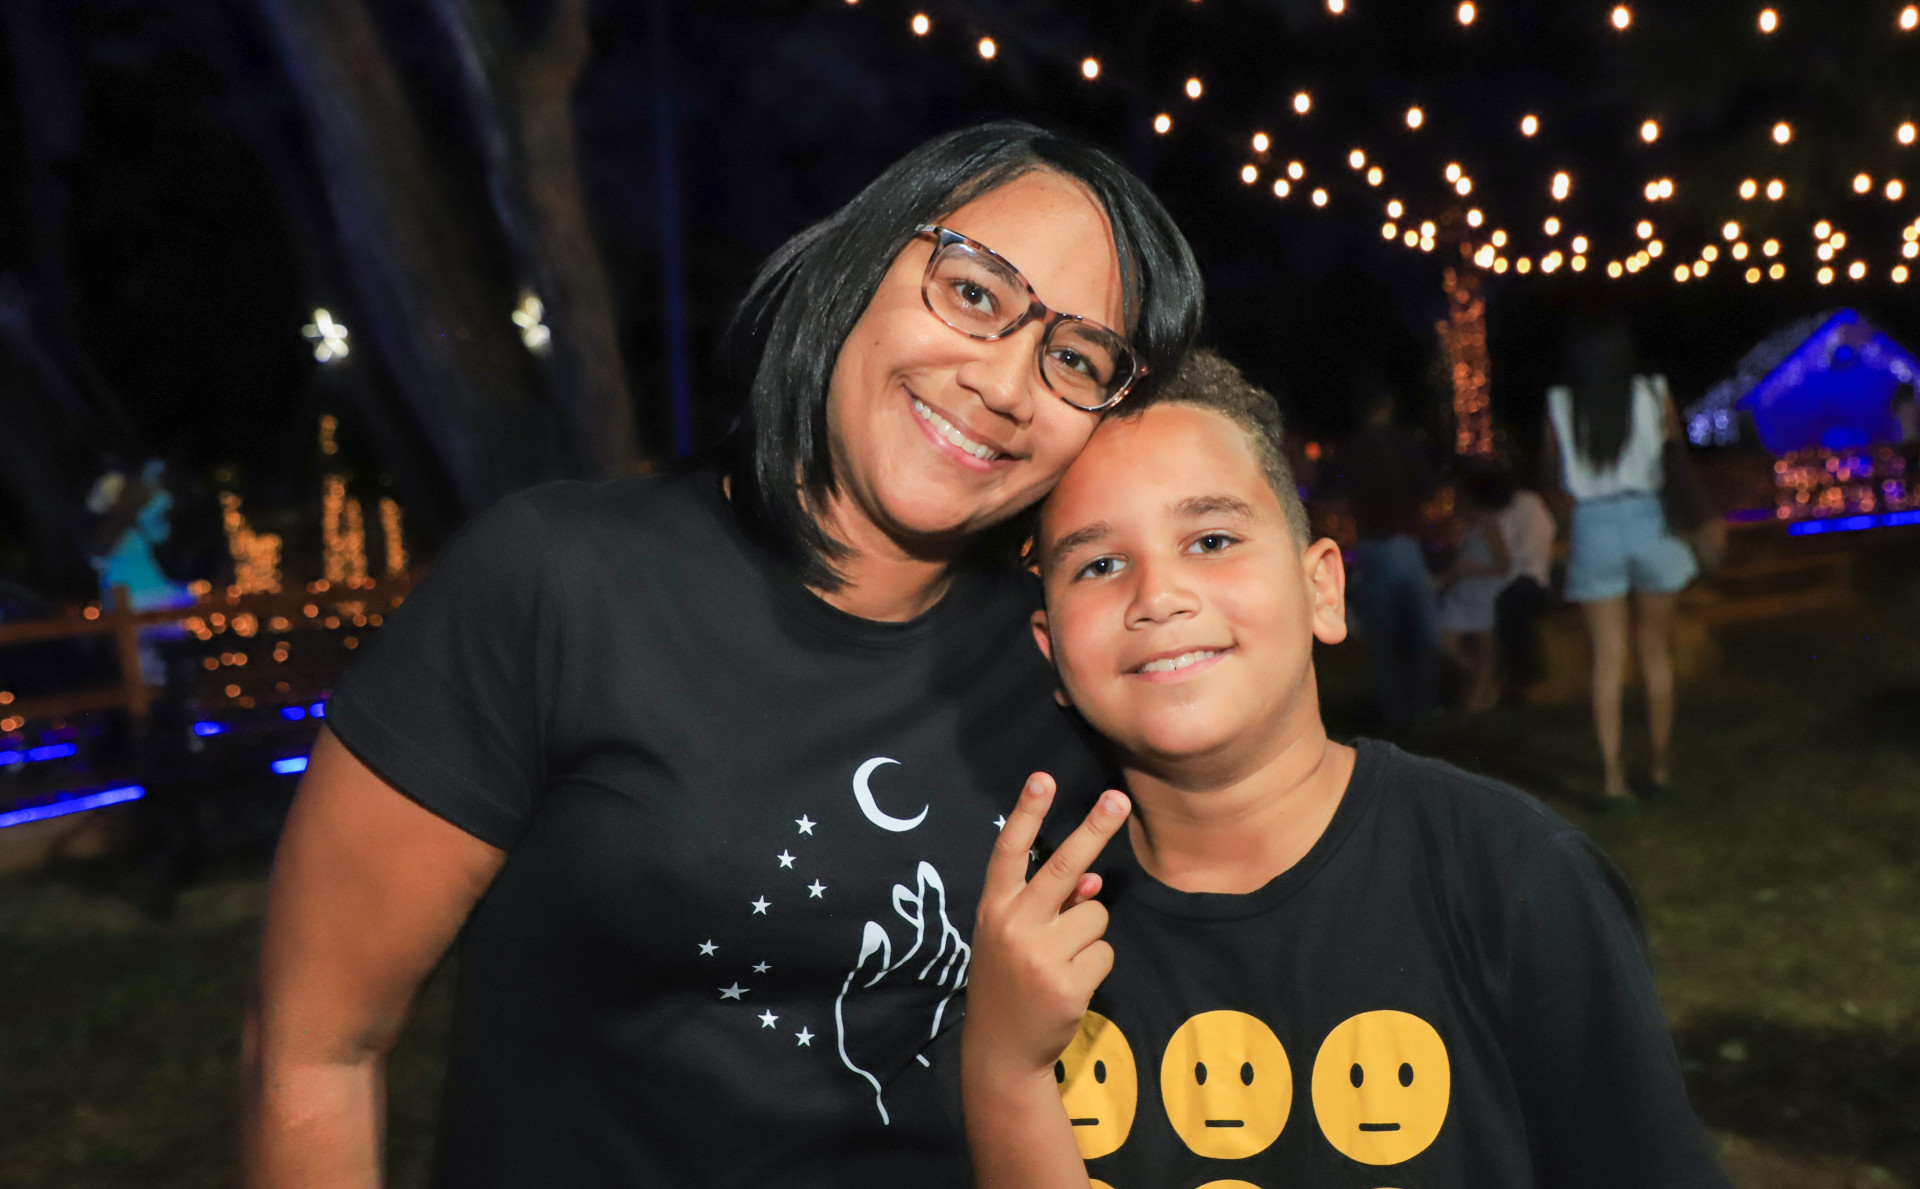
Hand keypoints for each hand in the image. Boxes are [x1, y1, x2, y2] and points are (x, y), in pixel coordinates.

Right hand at [963, 774, 1130, 1080]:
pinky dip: (1095, 965)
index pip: (1010, 851)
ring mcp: (1041, 956)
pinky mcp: (1068, 984)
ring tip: (1062, 961)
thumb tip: (1096, 882)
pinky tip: (1070, 984)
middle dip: (1095, 828)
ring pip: (1096, 916)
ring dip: (1088, 935)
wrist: (1001, 1048)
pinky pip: (1106, 952)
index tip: (1042, 778)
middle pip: (1064, 867)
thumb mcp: (1015, 936)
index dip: (1027, 813)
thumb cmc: (1010, 978)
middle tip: (1119, 798)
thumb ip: (1050, 904)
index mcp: (994, 908)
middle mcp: (1014, 926)